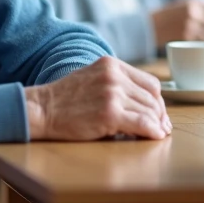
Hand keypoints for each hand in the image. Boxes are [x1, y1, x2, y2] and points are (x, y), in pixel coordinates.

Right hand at [24, 56, 170, 140]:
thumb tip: (144, 104)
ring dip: (156, 125)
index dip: (158, 101)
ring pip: (150, 111)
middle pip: (152, 98)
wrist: (42, 109)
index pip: (150, 83)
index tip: (158, 114)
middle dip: (159, 115)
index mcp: (111, 65)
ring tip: (155, 134)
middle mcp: (114, 76)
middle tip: (161, 128)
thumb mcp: (92, 78)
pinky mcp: (109, 114)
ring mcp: (112, 94)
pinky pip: (143, 124)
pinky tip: (154, 137)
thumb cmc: (65, 99)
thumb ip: (116, 83)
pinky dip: (152, 132)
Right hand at [151, 0, 203, 46]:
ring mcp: (190, 25)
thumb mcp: (181, 4)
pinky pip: (200, 40)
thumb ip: (197, 6)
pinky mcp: (186, 37)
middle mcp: (192, 13)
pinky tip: (198, 39)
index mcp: (192, 2)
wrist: (150, 26)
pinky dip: (202, 40)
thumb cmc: (166, 15)